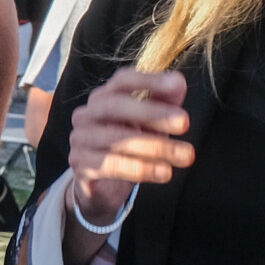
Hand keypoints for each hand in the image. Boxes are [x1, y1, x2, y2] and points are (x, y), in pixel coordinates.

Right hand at [67, 68, 191, 224]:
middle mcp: (86, 115)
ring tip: (184, 155)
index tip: (177, 85)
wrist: (103, 183)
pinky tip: (163, 172)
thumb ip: (164, 100)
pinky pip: (109, 165)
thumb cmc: (128, 144)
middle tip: (184, 122)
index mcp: (103, 98)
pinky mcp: (80, 166)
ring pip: (114, 138)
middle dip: (151, 113)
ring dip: (153, 146)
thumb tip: (178, 82)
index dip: (148, 81)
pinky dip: (139, 168)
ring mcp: (80, 140)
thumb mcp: (151, 122)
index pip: (122, 81)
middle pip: (113, 106)